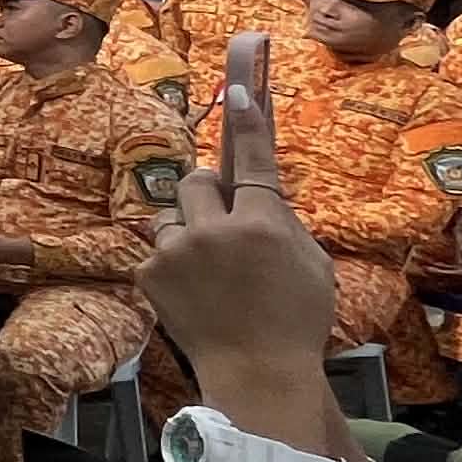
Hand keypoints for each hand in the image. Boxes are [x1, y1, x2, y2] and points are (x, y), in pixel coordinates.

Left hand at [137, 84, 338, 384]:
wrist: (257, 374)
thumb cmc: (296, 320)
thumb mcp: (312, 264)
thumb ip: (282, 222)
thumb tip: (257, 191)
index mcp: (263, 224)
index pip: (253, 160)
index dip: (248, 121)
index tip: (240, 88)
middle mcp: (215, 230)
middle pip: (197, 180)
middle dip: (209, 195)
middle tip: (225, 225)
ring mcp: (176, 251)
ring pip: (172, 213)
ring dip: (187, 228)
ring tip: (208, 268)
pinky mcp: (149, 272)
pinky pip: (158, 247)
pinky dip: (172, 261)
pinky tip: (194, 289)